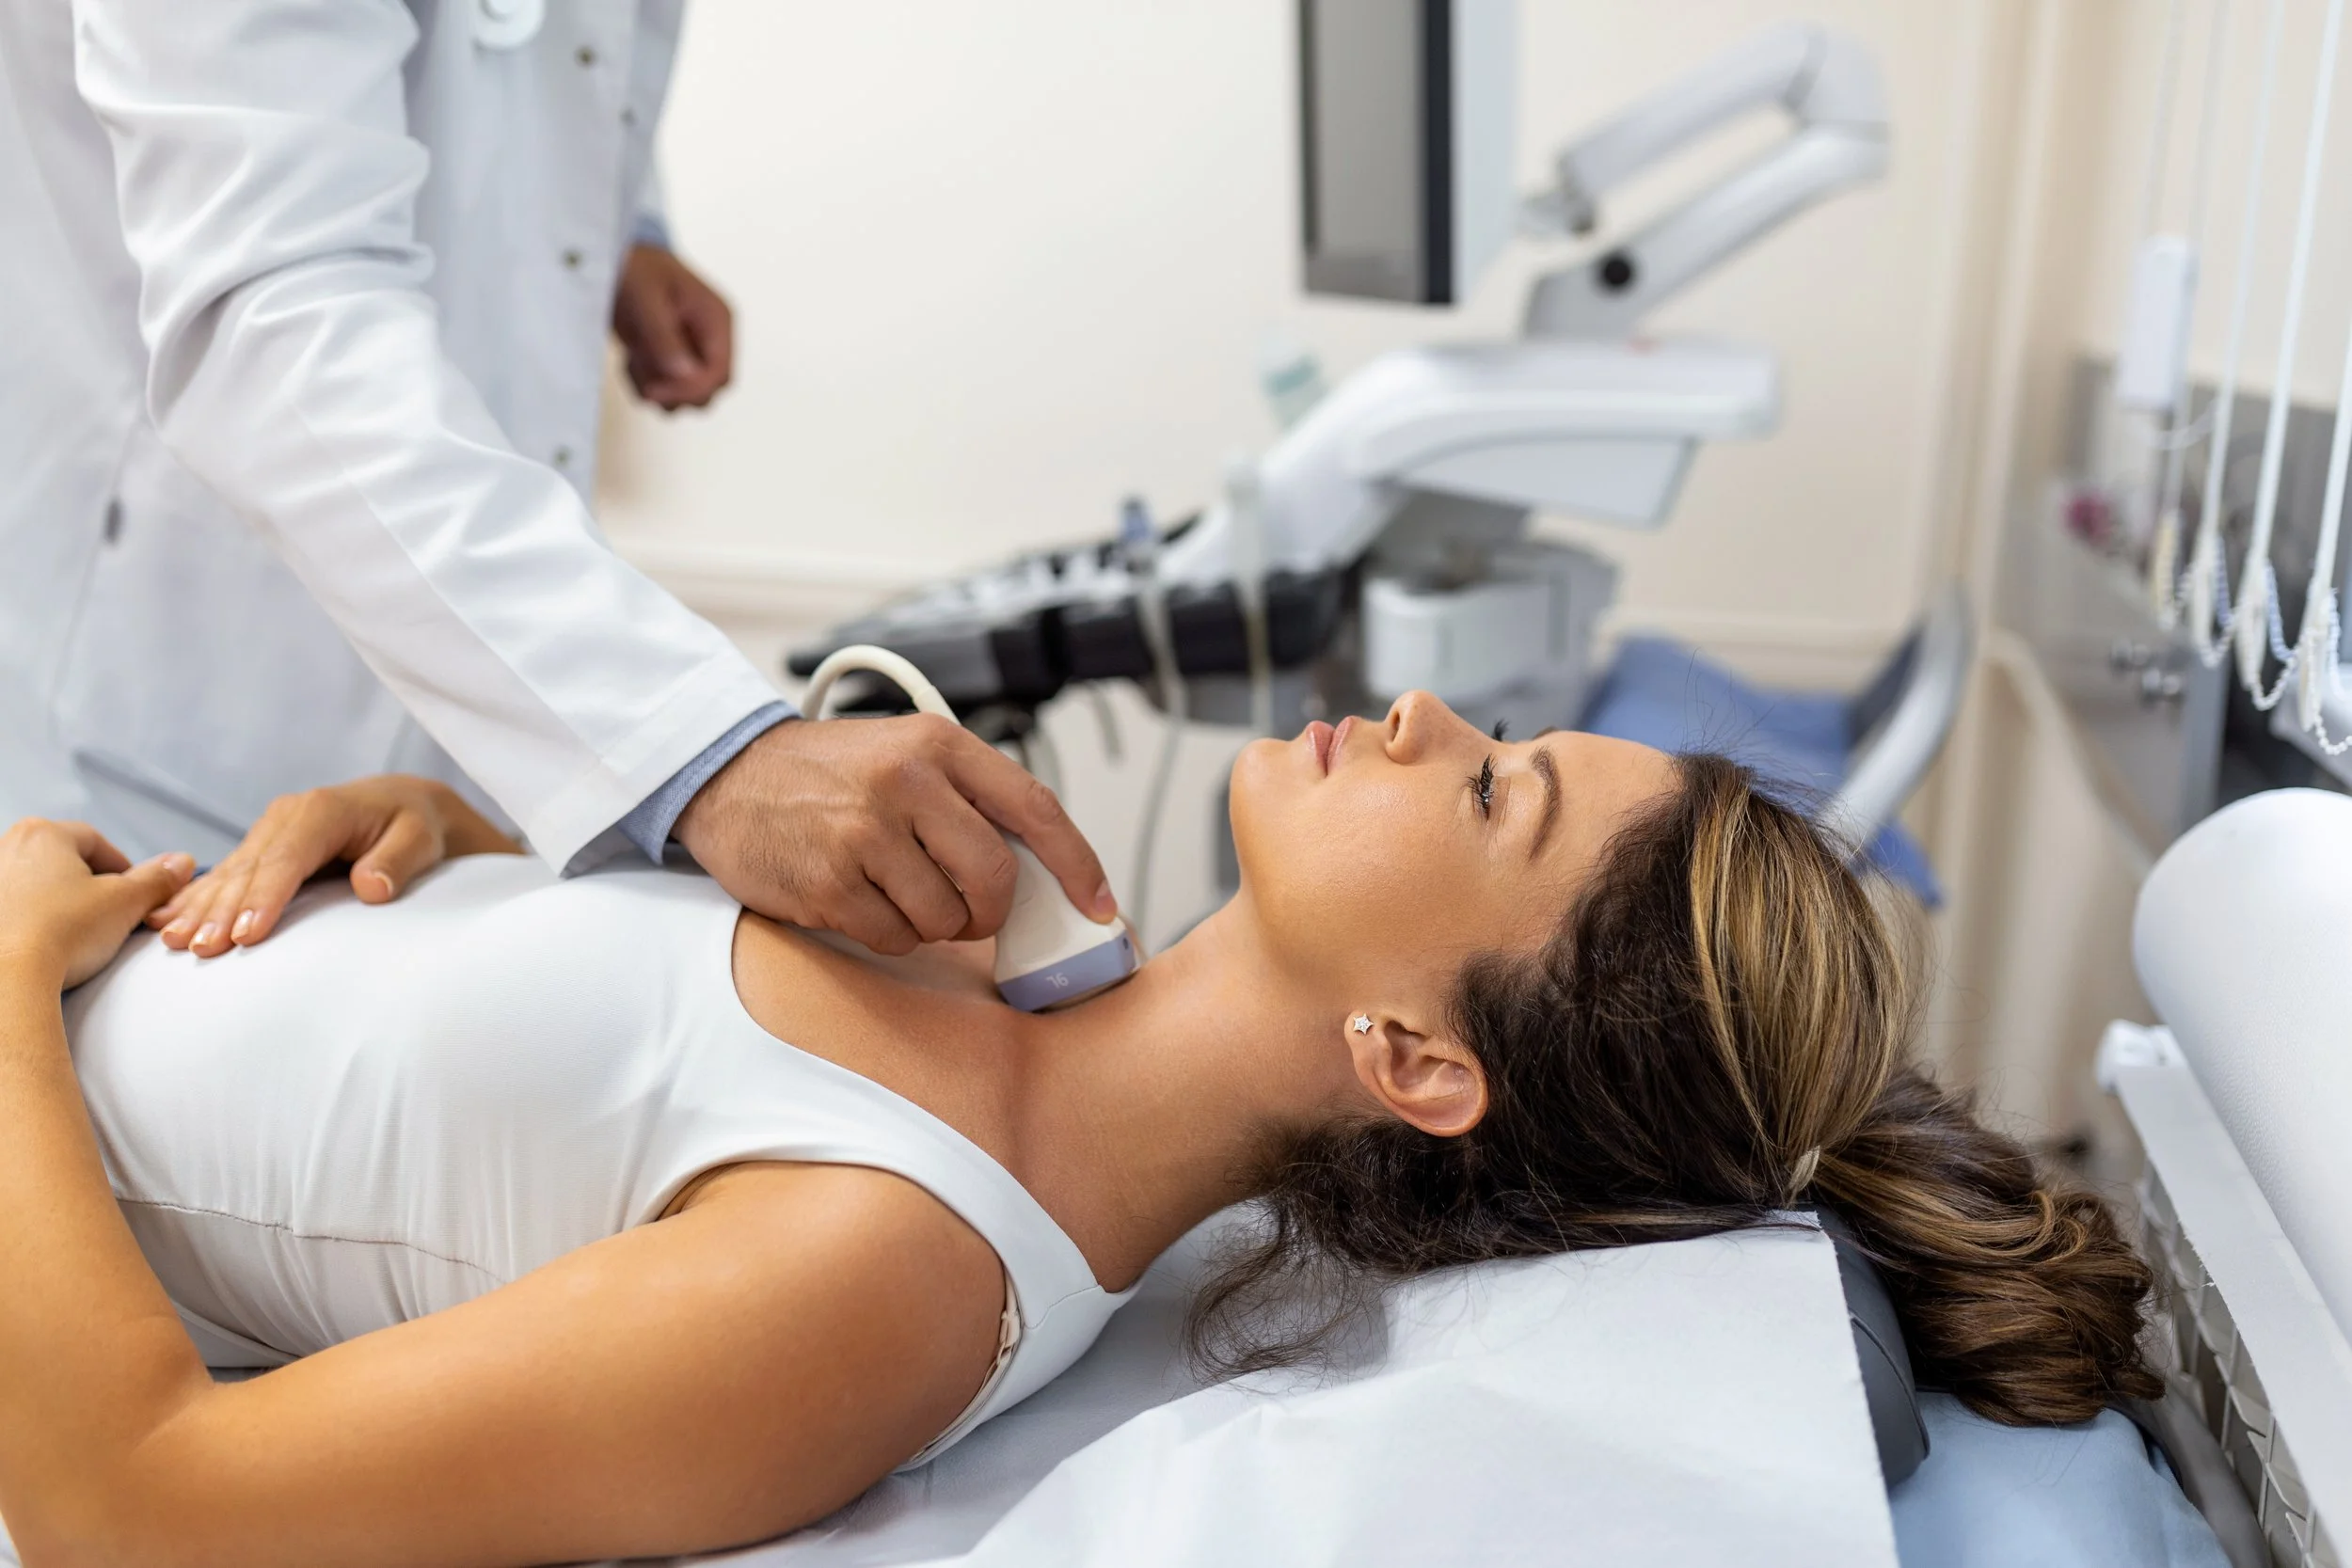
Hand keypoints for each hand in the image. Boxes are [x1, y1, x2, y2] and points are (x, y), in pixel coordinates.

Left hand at [0, 820, 192, 989]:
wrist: (9, 977)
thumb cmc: (60, 933)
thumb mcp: (126, 902)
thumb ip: (158, 879)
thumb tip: (180, 863)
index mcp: (44, 833)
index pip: (97, 843)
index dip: (123, 870)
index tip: (133, 895)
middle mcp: (8, 846)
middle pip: (65, 861)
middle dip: (89, 886)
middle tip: (107, 915)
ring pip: (38, 884)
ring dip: (60, 902)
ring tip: (75, 933)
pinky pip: (14, 907)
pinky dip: (32, 919)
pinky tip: (45, 941)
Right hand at [148, 777, 521, 957]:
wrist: (405, 806)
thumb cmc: (415, 827)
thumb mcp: (421, 840)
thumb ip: (397, 861)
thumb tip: (372, 887)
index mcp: (322, 811)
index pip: (286, 859)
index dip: (264, 897)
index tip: (245, 935)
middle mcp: (287, 817)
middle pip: (249, 869)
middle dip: (221, 910)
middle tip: (199, 950)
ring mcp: (269, 831)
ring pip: (229, 873)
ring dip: (199, 908)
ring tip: (173, 942)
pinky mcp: (261, 847)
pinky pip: (225, 875)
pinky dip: (195, 898)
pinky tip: (164, 920)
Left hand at [611, 244, 733, 410]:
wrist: (618, 258)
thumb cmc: (635, 269)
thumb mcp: (646, 299)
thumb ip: (664, 337)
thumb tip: (683, 374)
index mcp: (716, 320)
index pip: (719, 374)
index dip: (690, 388)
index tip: (654, 388)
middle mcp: (710, 340)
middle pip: (708, 391)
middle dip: (673, 390)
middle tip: (639, 369)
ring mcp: (693, 352)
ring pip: (687, 396)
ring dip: (656, 388)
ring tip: (633, 359)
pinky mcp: (673, 360)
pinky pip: (667, 391)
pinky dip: (645, 384)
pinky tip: (631, 360)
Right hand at [674, 715, 1116, 956]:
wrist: (729, 775)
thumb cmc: (831, 775)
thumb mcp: (907, 755)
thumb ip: (970, 799)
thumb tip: (1046, 873)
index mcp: (939, 744)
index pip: (1035, 808)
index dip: (1078, 864)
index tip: (1100, 905)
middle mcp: (906, 782)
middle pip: (995, 877)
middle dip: (990, 910)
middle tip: (968, 909)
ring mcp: (865, 832)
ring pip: (945, 917)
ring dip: (930, 922)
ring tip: (893, 887)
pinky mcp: (830, 881)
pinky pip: (894, 937)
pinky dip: (887, 933)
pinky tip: (859, 899)